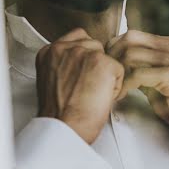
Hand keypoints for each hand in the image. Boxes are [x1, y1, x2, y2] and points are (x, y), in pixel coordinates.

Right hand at [36, 28, 124, 144]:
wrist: (63, 129)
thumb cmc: (58, 115)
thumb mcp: (52, 81)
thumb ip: (64, 65)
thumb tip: (82, 64)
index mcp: (49, 51)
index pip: (78, 38)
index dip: (85, 57)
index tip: (83, 74)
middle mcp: (64, 48)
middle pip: (95, 45)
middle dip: (96, 65)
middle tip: (88, 89)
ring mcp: (84, 53)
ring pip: (107, 57)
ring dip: (106, 75)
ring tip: (92, 95)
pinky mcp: (102, 63)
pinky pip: (119, 70)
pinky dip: (115, 87)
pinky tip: (100, 99)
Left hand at [106, 30, 168, 143]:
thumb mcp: (160, 80)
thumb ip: (144, 68)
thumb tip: (118, 64)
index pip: (132, 35)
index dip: (114, 50)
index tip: (107, 68)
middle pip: (129, 40)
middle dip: (112, 58)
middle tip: (106, 78)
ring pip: (131, 55)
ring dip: (117, 73)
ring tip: (112, 89)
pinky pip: (138, 74)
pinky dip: (124, 85)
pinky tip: (121, 96)